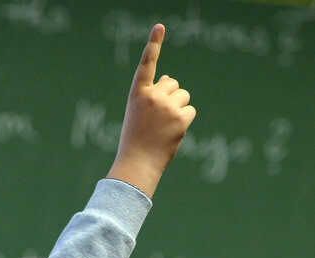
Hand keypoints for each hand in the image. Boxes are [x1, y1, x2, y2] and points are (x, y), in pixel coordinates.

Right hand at [107, 24, 195, 197]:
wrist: (137, 162)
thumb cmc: (136, 138)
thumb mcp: (138, 112)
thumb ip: (153, 94)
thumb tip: (172, 80)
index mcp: (137, 93)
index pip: (147, 64)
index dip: (153, 44)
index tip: (160, 26)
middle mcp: (151, 96)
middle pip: (173, 83)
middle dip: (171, 96)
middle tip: (159, 117)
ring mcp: (166, 106)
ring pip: (183, 96)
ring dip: (179, 108)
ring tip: (164, 126)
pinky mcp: (181, 118)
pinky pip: (190, 110)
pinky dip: (184, 120)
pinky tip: (172, 132)